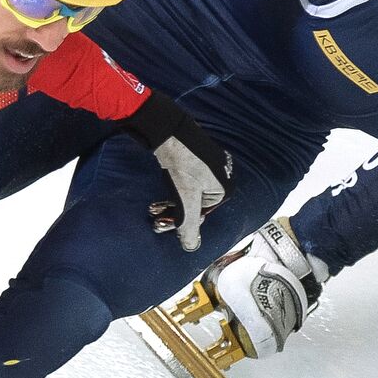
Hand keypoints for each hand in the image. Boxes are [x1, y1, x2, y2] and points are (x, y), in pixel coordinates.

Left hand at [123, 92, 234, 251]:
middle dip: (174, 214)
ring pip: (188, 195)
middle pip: (195, 205)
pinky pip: (185, 184)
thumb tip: (191, 248)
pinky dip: (173, 192)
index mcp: (225, 188)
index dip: (181, 222)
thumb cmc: (182, 162)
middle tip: (154, 219)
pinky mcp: (196, 160)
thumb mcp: (186, 197)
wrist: (168, 130)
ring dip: (171, 205)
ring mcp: (209, 167)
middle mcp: (221, 177)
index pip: (202, 215)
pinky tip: (160, 196)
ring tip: (153, 209)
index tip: (160, 226)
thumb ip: (189, 225)